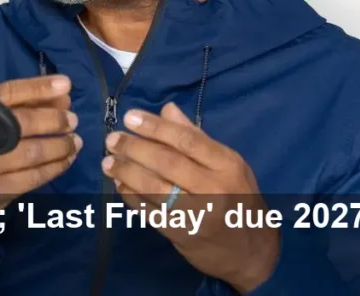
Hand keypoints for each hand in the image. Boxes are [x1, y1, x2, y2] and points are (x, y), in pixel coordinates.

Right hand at [0, 75, 81, 247]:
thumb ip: (12, 109)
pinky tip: (67, 160)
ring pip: (33, 152)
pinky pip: (34, 177)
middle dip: (54, 119)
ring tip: (74, 141)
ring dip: (60, 145)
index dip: (38, 87)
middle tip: (72, 119)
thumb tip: (57, 98)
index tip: (64, 84)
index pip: (8, 94)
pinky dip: (56, 167)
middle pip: (23, 122)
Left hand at [101, 103, 278, 292]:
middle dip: (134, 148)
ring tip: (108, 162)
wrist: (251, 250)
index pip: (186, 139)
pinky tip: (119, 184)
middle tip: (112, 140)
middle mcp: (214, 187)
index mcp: (227, 164)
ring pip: (155, 187)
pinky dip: (131, 196)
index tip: (130, 117)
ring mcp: (198, 213)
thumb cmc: (238, 198)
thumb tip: (166, 109)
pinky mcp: (182, 234)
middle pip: (167, 162)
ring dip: (127, 172)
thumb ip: (196, 138)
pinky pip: (150, 211)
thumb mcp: (227, 165)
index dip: (155, 127)